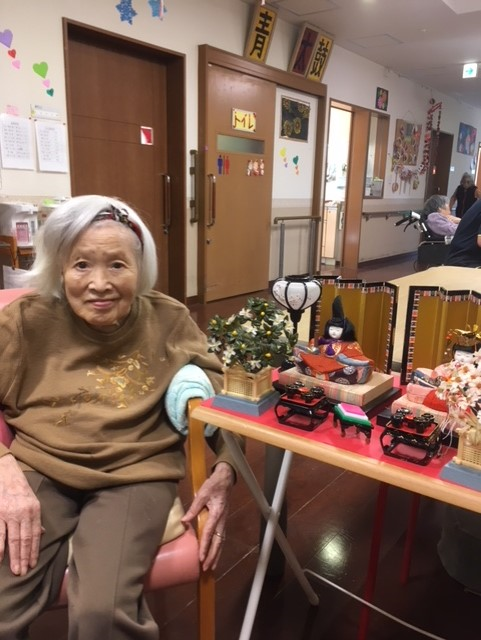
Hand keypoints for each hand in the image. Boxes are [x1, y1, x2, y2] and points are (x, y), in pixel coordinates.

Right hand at [0, 454, 41, 575]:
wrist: (6, 473)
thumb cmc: (19, 488)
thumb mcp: (32, 501)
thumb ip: (35, 518)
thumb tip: (41, 534)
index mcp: (34, 510)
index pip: (35, 535)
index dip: (34, 550)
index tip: (33, 564)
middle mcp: (23, 513)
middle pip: (25, 540)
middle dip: (24, 558)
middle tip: (23, 573)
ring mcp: (9, 513)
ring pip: (13, 539)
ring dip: (14, 556)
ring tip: (16, 570)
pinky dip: (0, 547)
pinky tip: (0, 558)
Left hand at [181, 461, 233, 570]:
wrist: (225, 480)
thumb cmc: (213, 486)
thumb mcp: (202, 494)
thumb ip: (193, 508)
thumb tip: (183, 521)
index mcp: (216, 514)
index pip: (209, 533)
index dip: (204, 546)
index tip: (200, 558)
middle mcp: (222, 521)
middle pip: (218, 542)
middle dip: (212, 556)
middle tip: (206, 568)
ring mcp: (224, 522)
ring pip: (221, 542)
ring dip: (216, 555)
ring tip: (211, 567)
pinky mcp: (223, 522)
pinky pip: (221, 538)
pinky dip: (218, 548)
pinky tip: (214, 554)